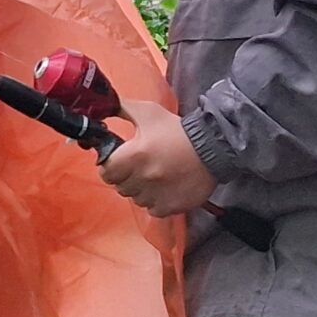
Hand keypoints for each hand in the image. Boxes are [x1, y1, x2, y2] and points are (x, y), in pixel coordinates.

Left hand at [97, 100, 215, 217]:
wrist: (212, 147)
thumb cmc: (177, 130)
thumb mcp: (149, 112)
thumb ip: (122, 108)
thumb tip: (104, 107)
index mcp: (135, 155)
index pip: (106, 171)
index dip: (110, 166)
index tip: (119, 162)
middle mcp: (144, 178)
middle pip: (120, 186)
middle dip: (126, 177)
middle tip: (139, 167)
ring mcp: (157, 194)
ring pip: (136, 199)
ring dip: (140, 190)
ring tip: (154, 177)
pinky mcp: (170, 206)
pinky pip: (152, 209)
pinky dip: (155, 201)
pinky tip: (163, 188)